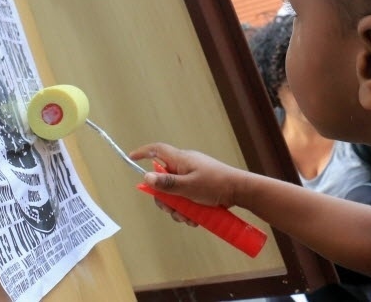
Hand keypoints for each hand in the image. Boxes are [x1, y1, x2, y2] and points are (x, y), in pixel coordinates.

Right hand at [130, 142, 246, 223]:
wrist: (239, 191)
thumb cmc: (214, 185)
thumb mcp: (188, 186)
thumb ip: (167, 183)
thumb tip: (145, 177)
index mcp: (181, 159)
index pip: (157, 150)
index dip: (143, 153)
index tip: (131, 158)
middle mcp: (184, 166)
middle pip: (163, 180)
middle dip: (165, 199)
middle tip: (172, 210)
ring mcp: (192, 176)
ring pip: (174, 194)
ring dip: (178, 209)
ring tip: (188, 218)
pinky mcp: (199, 187)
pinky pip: (186, 198)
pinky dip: (187, 209)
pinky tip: (195, 219)